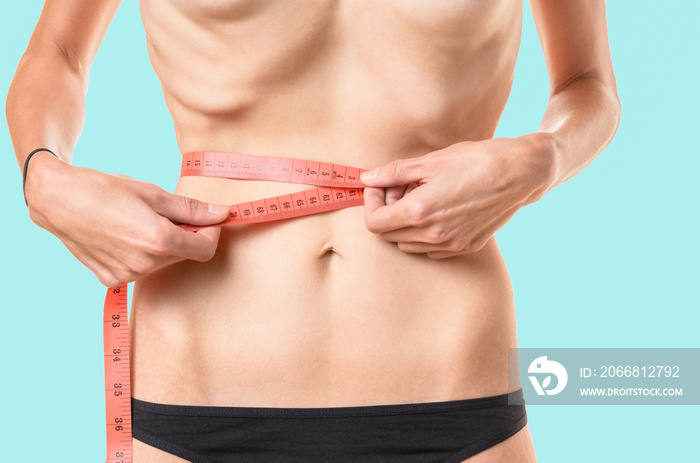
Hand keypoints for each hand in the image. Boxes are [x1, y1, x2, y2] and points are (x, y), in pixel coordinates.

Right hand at [25, 153, 230, 286]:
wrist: (56, 199)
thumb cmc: (104, 189)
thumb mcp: (153, 193)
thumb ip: (190, 208)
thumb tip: (222, 214)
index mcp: (158, 241)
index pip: (206, 249)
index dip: (211, 232)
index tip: (206, 218)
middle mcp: (144, 265)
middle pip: (185, 255)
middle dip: (186, 235)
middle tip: (168, 214)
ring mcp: (126, 275)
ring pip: (164, 263)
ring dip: (164, 245)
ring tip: (141, 222)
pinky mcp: (111, 280)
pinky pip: (141, 269)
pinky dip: (143, 253)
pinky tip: (125, 235)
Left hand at [361, 134, 554, 258]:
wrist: (521, 173)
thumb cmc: (477, 160)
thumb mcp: (431, 161)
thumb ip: (394, 173)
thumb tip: (367, 177)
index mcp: (420, 212)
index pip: (375, 223)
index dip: (371, 203)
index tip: (378, 186)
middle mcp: (434, 235)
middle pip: (389, 236)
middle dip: (386, 211)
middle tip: (400, 187)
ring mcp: (451, 244)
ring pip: (408, 245)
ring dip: (404, 224)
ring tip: (419, 196)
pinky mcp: (466, 247)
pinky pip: (431, 249)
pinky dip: (424, 233)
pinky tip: (436, 209)